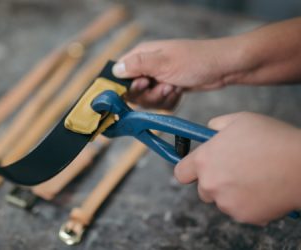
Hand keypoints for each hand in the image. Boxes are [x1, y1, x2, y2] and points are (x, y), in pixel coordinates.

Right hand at [113, 39, 239, 108]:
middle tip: (162, 86)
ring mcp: (158, 79)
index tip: (140, 88)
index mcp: (142, 55)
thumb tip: (115, 70)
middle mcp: (147, 67)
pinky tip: (179, 91)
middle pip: (133, 92)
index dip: (126, 86)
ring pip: (147, 100)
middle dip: (148, 95)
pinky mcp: (167, 89)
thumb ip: (137, 65)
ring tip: (174, 87)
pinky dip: (170, 101)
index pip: (120, 73)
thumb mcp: (164, 62)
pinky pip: (160, 104)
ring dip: (161, 98)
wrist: (223, 68)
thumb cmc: (196, 60)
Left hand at [174, 112, 300, 224]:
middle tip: (234, 170)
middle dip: (214, 181)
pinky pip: (240, 211)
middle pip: (202, 189)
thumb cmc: (272, 138)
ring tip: (253, 177)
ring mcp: (226, 203)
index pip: (181, 173)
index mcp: (204, 160)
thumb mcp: (240, 120)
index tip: (196, 169)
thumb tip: (208, 131)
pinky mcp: (244, 216)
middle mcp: (210, 184)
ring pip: (222, 200)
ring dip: (231, 193)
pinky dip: (248, 203)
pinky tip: (263, 188)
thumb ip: (216, 126)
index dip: (188, 170)